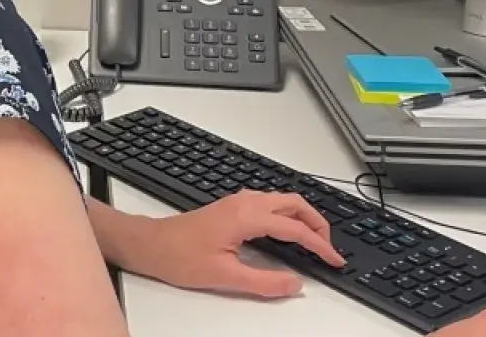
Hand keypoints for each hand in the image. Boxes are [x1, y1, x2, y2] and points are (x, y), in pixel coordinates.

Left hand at [114, 190, 346, 298]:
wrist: (150, 244)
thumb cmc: (179, 257)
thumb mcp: (225, 277)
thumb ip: (264, 282)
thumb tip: (294, 284)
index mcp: (246, 216)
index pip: (295, 229)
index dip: (320, 245)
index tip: (334, 260)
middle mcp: (244, 202)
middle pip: (295, 204)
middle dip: (318, 223)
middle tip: (329, 247)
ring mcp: (237, 201)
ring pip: (282, 200)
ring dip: (303, 217)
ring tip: (315, 240)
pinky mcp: (231, 206)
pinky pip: (269, 203)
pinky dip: (287, 215)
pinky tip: (288, 232)